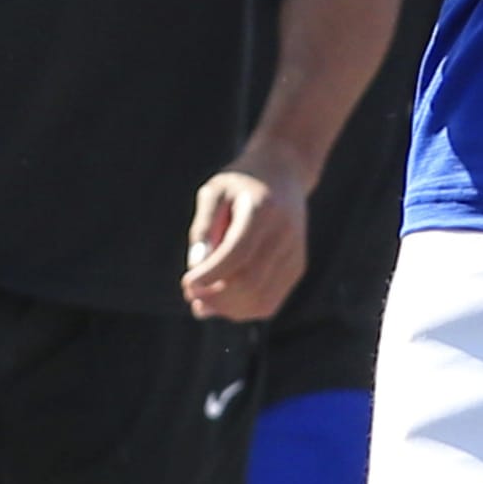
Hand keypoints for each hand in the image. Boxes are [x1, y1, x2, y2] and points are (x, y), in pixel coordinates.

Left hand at [184, 142, 309, 320]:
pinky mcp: (297, 266)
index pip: (238, 253)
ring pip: (261, 300)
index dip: (210, 275)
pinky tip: (223, 300)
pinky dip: (242, 310)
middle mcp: (285, 232)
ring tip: (203, 302)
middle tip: (191, 294)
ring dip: (227, 309)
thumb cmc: (241, 183)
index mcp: (264, 209)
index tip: (186, 283)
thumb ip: (203, 226)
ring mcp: (294, 252)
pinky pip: (268, 302)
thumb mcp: (215, 191)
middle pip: (250, 282)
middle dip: (215, 297)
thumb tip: (197, 267)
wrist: (285, 174)